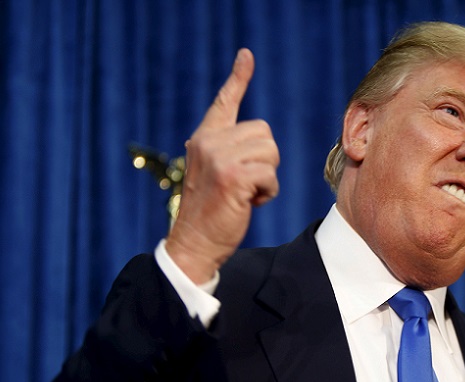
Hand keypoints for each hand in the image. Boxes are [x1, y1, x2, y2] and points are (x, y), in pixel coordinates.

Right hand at [165, 48, 279, 283]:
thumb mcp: (215, 173)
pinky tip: (249, 203)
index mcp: (205, 138)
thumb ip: (230, 152)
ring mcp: (219, 158)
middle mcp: (209, 142)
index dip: (238, 78)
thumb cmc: (211, 210)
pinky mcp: (232, 177)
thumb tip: (259, 141)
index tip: (246, 56)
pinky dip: (267, 193)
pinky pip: (270, 176)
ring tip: (245, 193)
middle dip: (265, 161)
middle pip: (265, 134)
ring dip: (266, 178)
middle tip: (245, 182)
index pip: (224, 102)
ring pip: (271, 153)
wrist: (194, 242)